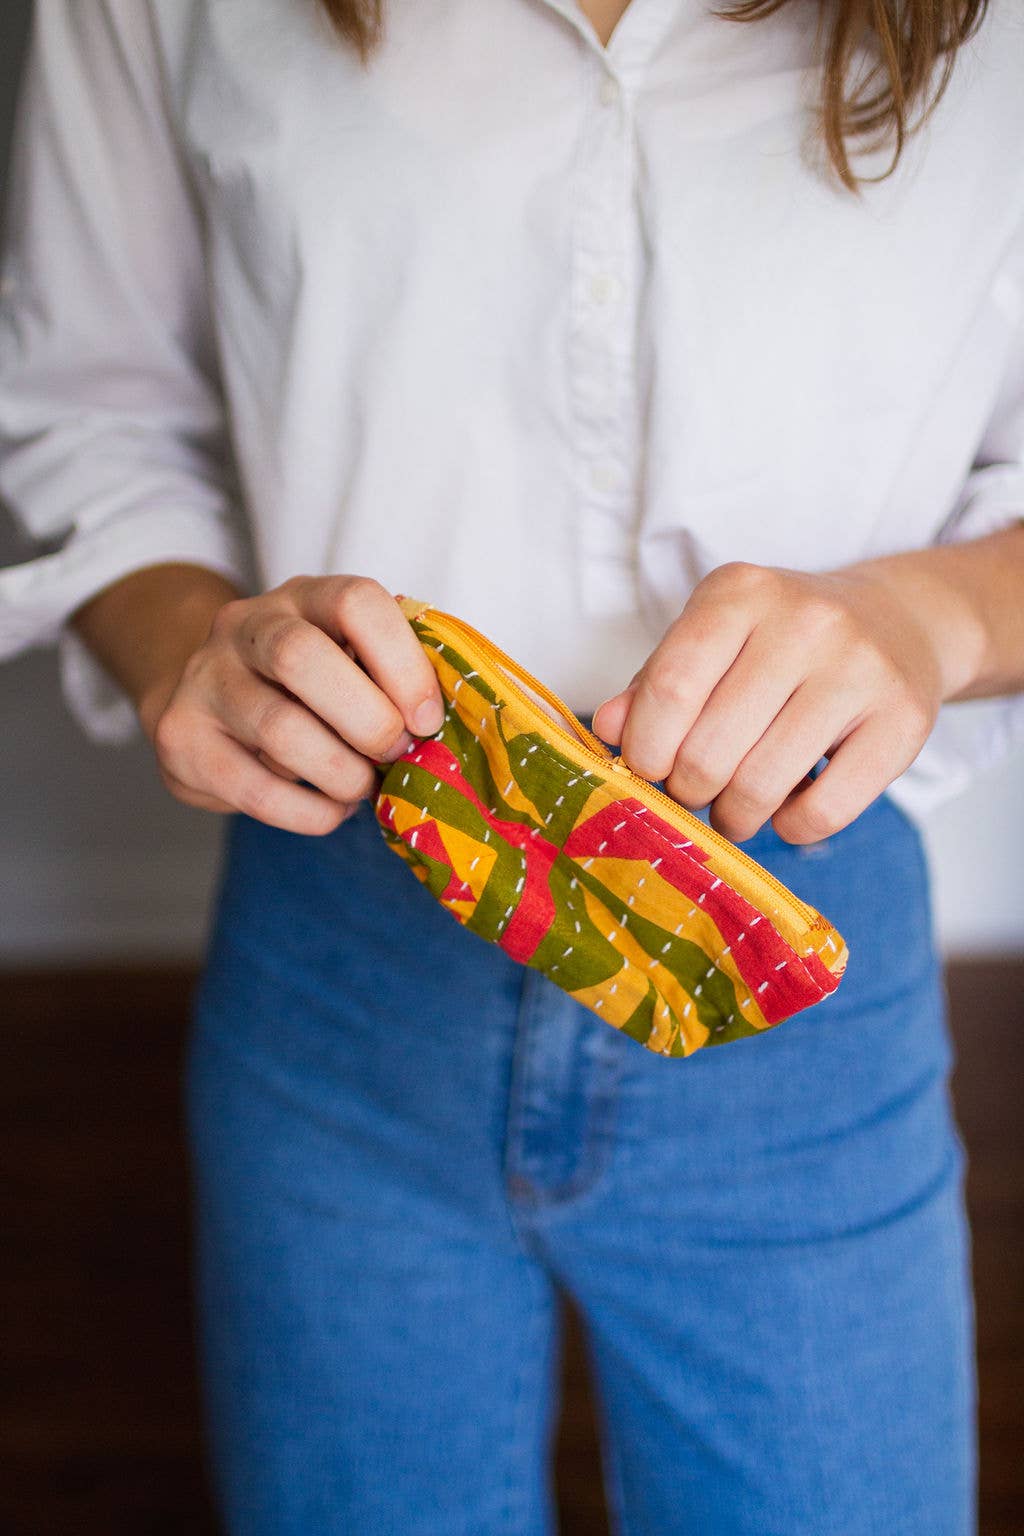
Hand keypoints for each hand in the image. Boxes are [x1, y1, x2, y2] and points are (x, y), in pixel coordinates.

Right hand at [140, 574, 445, 835]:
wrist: (200, 699)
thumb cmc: (304, 686)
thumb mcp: (346, 658)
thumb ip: (392, 675)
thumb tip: (450, 726)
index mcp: (304, 597)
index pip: (355, 602)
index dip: (401, 663)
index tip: (426, 718)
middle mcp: (245, 625)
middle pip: (301, 658)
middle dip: (366, 719)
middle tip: (394, 753)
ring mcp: (206, 679)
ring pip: (278, 729)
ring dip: (340, 773)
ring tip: (362, 788)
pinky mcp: (182, 739)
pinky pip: (253, 788)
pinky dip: (307, 812)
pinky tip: (330, 811)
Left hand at [590, 560, 960, 844]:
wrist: (896, 623)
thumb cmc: (778, 643)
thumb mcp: (712, 641)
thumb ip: (654, 684)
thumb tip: (606, 730)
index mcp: (740, 592)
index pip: (669, 689)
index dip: (645, 750)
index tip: (647, 771)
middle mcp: (806, 621)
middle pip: (709, 749)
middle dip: (688, 790)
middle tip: (694, 792)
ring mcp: (860, 669)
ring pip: (761, 786)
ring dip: (733, 817)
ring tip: (733, 809)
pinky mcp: (903, 720)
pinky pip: (821, 812)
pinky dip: (790, 827)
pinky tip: (788, 806)